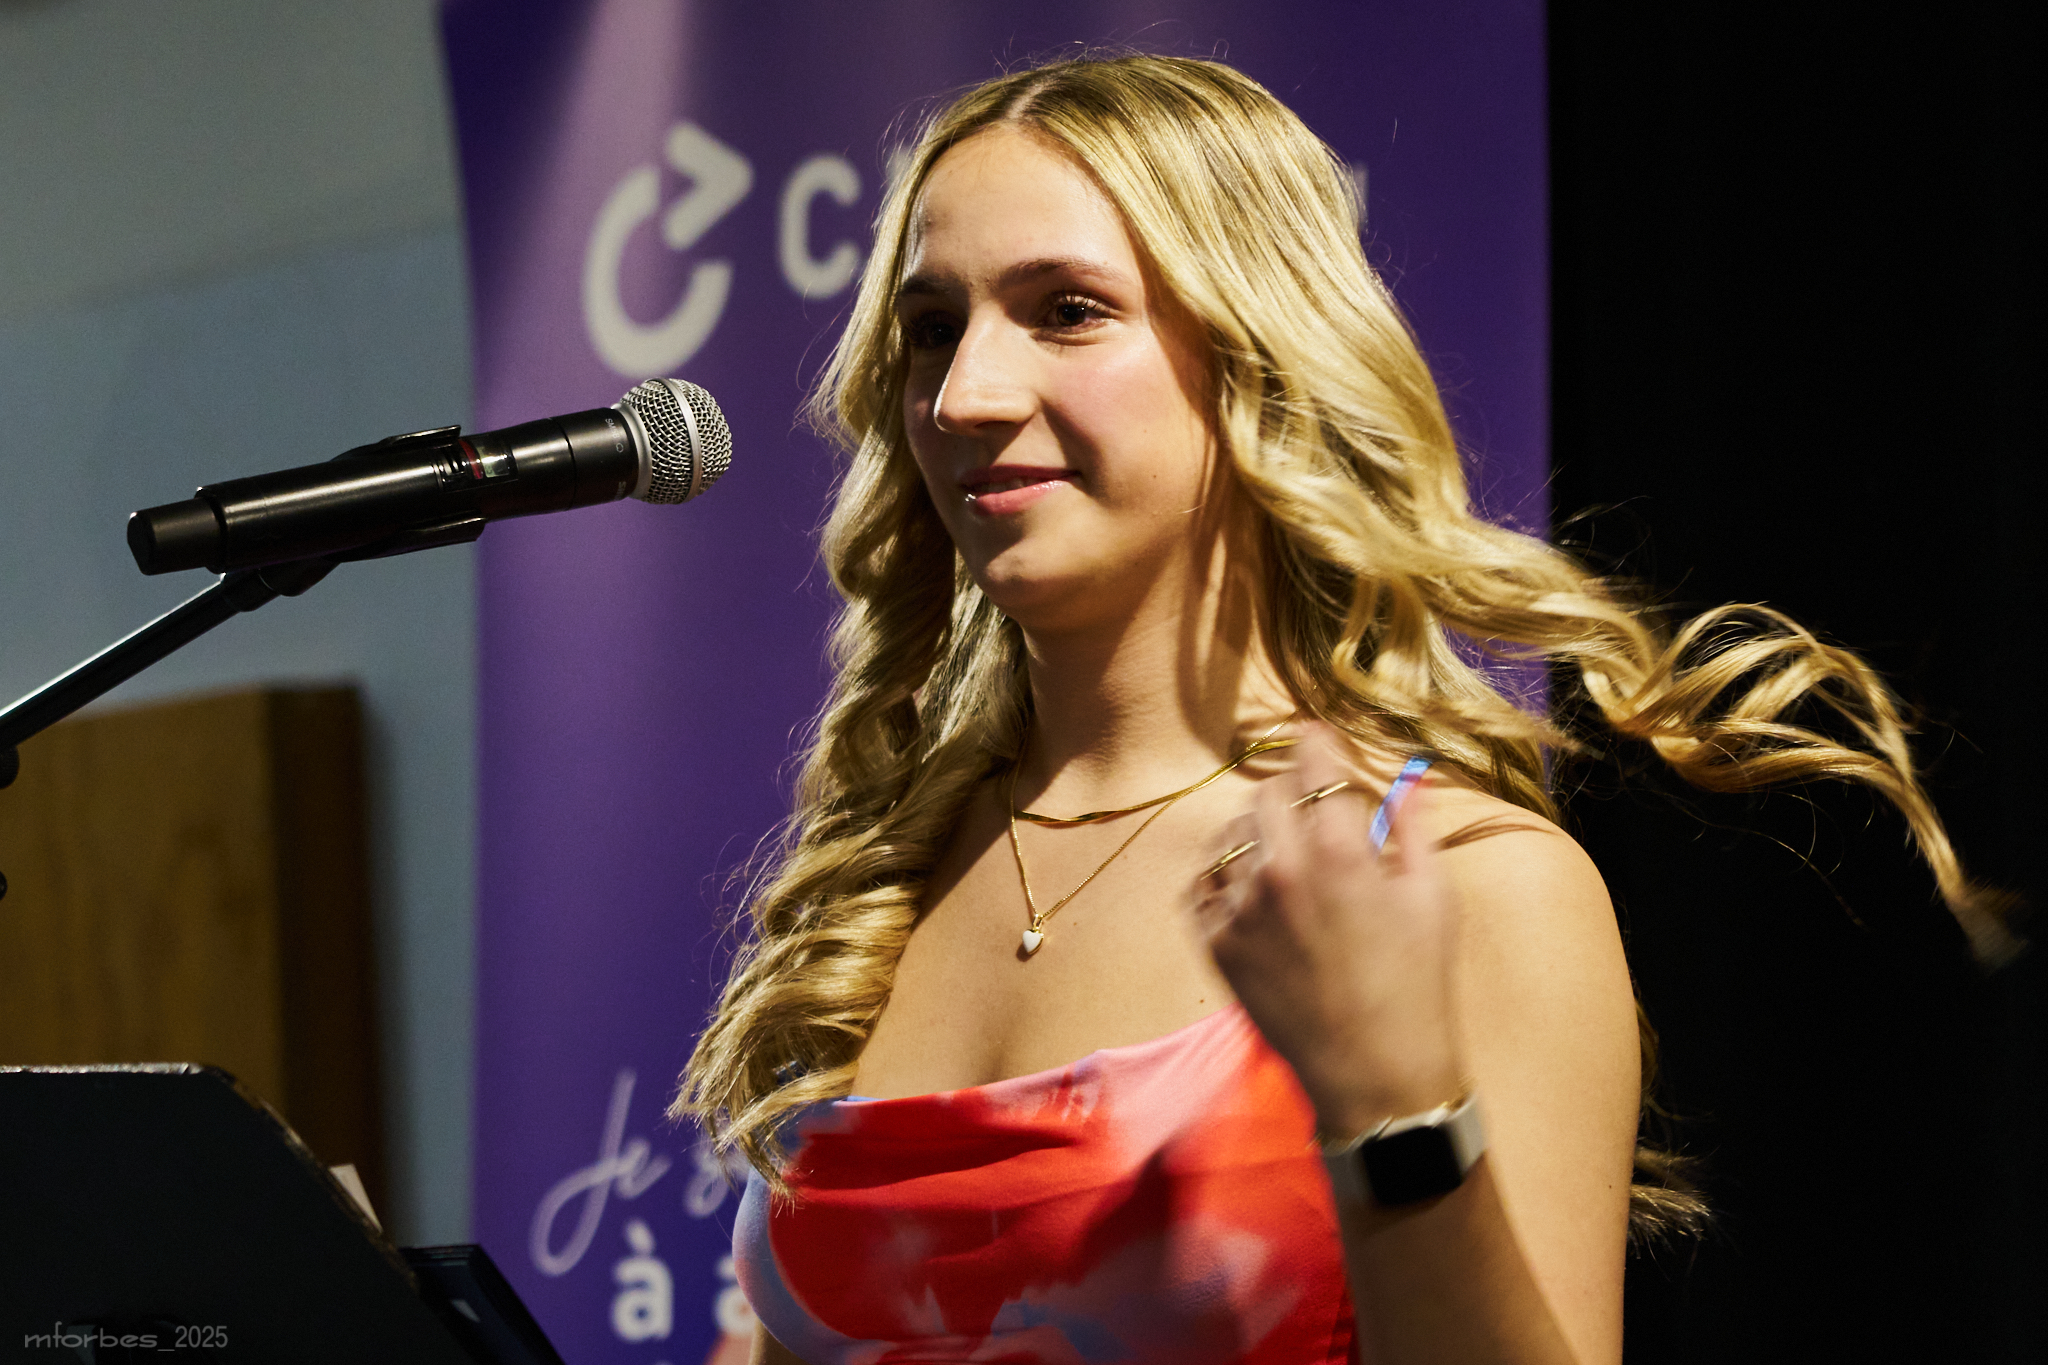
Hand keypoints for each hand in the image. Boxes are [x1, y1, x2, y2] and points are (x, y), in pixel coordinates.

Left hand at [1195, 723, 1465, 1138]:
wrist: (1376, 1073)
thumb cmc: (1418, 985)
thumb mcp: (1433, 896)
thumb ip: (1411, 824)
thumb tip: (1405, 775)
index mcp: (1339, 850)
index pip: (1311, 764)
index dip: (1316, 745)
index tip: (1317, 740)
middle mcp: (1280, 870)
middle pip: (1264, 792)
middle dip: (1289, 790)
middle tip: (1309, 805)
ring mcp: (1240, 908)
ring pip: (1229, 834)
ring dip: (1255, 831)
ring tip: (1283, 850)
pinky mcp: (1217, 945)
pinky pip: (1202, 885)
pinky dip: (1222, 875)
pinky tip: (1250, 885)